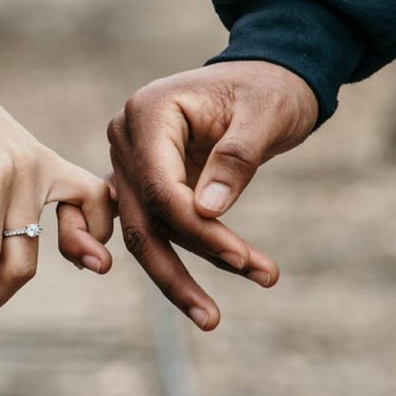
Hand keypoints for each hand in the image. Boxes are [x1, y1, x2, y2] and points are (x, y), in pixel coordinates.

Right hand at [107, 60, 317, 329]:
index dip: (198, 229)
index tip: (242, 258)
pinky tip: (176, 295)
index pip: (161, 187)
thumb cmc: (269, 88)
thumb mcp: (265, 113)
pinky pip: (143, 227)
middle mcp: (126, 138)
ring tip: (212, 317)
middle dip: (179, 270)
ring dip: (175, 276)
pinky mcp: (142, 183)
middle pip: (143, 219)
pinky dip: (161, 260)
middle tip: (213, 318)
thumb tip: (207, 212)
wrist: (266, 78)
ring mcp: (128, 163)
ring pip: (142, 233)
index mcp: (147, 112)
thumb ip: (236, 158)